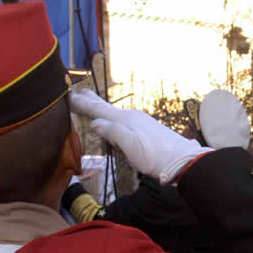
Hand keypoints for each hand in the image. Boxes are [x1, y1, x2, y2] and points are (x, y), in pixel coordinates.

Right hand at [70, 89, 211, 182]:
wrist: (183, 161)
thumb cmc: (156, 155)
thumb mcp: (131, 145)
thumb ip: (113, 132)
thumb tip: (94, 122)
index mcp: (126, 119)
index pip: (99, 110)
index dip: (83, 104)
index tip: (69, 95)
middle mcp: (132, 117)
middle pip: (107, 107)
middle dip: (92, 101)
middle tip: (80, 92)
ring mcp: (140, 123)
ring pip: (115, 113)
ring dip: (102, 108)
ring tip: (93, 104)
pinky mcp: (146, 131)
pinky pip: (122, 120)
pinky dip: (112, 117)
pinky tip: (114, 122)